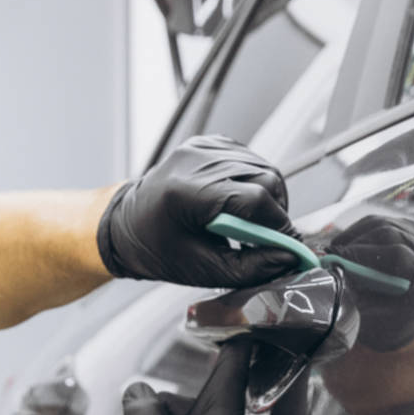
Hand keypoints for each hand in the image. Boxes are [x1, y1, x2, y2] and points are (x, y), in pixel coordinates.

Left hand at [97, 136, 299, 286]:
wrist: (125, 225)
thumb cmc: (153, 247)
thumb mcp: (201, 269)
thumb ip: (250, 267)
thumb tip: (288, 259)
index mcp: (186, 191)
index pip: (254, 200)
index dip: (279, 227)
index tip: (289, 249)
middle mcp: (194, 161)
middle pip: (265, 179)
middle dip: (275, 214)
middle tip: (267, 241)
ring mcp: (201, 148)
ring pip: (263, 168)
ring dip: (268, 199)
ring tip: (251, 225)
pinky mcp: (208, 144)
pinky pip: (251, 160)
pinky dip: (256, 183)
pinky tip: (240, 203)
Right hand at [322, 213, 413, 351]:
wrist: (403, 321)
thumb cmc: (388, 325)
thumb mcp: (371, 317)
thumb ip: (355, 294)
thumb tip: (332, 271)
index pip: (399, 255)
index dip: (364, 254)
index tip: (337, 259)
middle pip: (392, 234)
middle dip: (356, 243)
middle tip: (332, 254)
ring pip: (386, 223)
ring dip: (356, 235)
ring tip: (337, 250)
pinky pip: (385, 221)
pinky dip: (362, 230)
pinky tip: (348, 242)